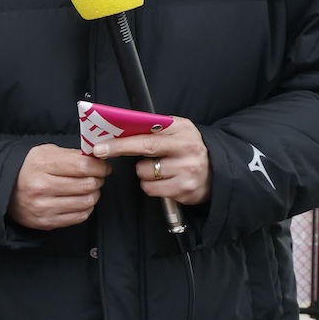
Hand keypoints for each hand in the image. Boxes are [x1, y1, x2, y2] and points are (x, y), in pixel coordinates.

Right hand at [9, 144, 110, 229]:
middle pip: (88, 184)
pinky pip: (80, 217)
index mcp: (41, 165)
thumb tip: (97, 159)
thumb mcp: (45, 153)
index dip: (99, 166)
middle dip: (97, 180)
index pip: (83, 166)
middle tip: (95, 177)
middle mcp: (42, 187)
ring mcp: (44, 207)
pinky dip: (85, 208)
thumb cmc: (28, 169)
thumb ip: (71, 155)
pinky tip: (78, 201)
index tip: (103, 167)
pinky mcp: (47, 222)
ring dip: (93, 195)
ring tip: (87, 189)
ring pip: (87, 202)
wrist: (5, 190)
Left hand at [93, 116, 211, 204]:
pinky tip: (164, 180)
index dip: (120, 141)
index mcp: (182, 130)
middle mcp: (187, 149)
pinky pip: (152, 189)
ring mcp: (187, 171)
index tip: (100, 145)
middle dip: (119, 150)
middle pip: (145, 151)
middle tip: (102, 152)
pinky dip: (152, 186)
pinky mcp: (185, 190)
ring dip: (144, 172)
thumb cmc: (188, 148)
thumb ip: (154, 129)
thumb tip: (120, 129)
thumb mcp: (177, 131)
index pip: (146, 136)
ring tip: (159, 168)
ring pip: (145, 173)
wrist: (218, 169)